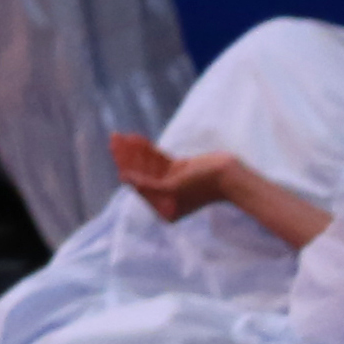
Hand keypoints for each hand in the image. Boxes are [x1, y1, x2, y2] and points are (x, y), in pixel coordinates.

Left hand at [110, 133, 244, 224]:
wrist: (229, 176)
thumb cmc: (202, 184)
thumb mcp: (172, 187)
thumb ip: (147, 185)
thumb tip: (123, 178)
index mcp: (164, 209)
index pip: (137, 184)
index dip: (124, 164)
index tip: (114, 148)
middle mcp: (166, 198)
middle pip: (140, 173)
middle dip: (126, 155)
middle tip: (114, 137)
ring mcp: (172, 183)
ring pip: (148, 165)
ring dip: (135, 149)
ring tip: (121, 135)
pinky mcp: (178, 171)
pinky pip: (158, 160)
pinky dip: (148, 149)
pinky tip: (137, 138)